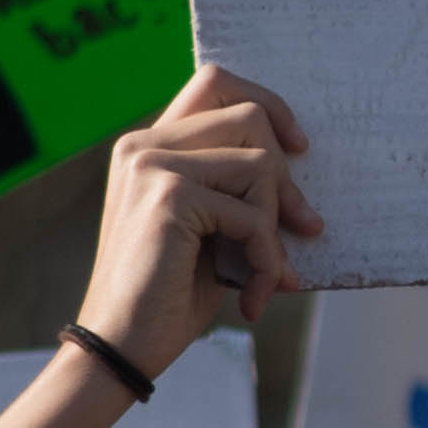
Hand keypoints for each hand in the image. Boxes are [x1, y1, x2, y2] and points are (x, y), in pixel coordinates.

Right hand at [0, 65, 324, 427]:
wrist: (123, 345)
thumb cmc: (170, 294)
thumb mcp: (214, 233)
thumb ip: (240, 193)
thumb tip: (304, 181)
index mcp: (152, 145)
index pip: (216, 82)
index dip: (268, 104)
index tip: (299, 148)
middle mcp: (145, 144)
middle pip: (250, 118)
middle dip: (286, 182)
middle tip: (300, 232)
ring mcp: (152, 164)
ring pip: (260, 164)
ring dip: (276, 230)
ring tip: (265, 277)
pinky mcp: (168, 196)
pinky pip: (253, 214)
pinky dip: (268, 260)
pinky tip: (253, 297)